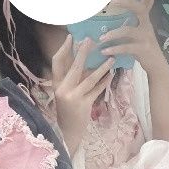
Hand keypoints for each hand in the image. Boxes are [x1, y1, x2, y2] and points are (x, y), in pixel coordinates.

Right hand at [51, 36, 114, 155]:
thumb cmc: (68, 109)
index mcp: (56, 84)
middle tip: (91, 40)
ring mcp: (73, 97)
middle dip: (83, 52)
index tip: (71, 37)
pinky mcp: (84, 105)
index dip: (63, 49)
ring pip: (89, 78)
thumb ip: (71, 78)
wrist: (67, 131)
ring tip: (111, 58)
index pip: (56, 62)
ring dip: (101, 67)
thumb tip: (84, 60)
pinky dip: (104, 82)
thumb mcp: (65, 92)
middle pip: (74, 66)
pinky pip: (97, 90)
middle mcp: (63, 89)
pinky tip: (111, 74)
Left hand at [99, 0, 167, 76]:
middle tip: (110, 2)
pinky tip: (105, 51)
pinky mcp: (143, 49)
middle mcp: (147, 24)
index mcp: (145, 18)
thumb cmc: (141, 46)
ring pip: (128, 30)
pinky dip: (114, 49)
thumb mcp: (137, 32)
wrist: (156, 65)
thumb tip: (105, 16)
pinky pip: (127, 47)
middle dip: (126, 3)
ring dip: (113, 34)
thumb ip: (126, 23)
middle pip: (140, 8)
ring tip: (101, 38)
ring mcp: (145, 37)